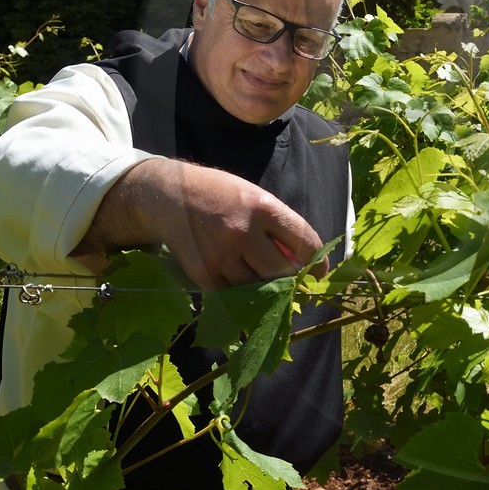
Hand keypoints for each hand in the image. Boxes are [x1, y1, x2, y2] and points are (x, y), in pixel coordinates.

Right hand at [76, 158, 326, 290]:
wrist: (169, 195)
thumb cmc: (221, 194)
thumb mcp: (254, 197)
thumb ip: (278, 226)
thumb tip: (304, 261)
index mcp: (262, 207)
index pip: (304, 241)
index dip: (317, 262)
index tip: (319, 272)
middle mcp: (242, 232)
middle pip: (282, 272)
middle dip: (292, 280)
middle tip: (294, 282)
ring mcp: (220, 255)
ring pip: (258, 289)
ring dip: (266, 290)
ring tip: (265, 282)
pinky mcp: (202, 273)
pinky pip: (232, 295)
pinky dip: (241, 293)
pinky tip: (240, 281)